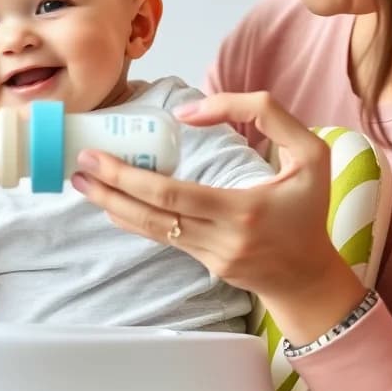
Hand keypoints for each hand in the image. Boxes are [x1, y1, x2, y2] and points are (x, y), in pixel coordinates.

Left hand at [70, 91, 364, 342]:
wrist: (310, 276)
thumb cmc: (309, 210)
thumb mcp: (311, 152)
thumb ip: (265, 114)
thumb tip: (190, 113)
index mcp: (243, 210)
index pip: (175, 193)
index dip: (133, 176)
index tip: (105, 155)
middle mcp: (221, 238)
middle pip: (153, 213)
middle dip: (110, 189)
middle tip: (80, 165)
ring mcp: (209, 256)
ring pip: (151, 230)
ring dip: (112, 205)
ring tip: (82, 183)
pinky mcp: (204, 264)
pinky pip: (162, 239)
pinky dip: (133, 220)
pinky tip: (111, 205)